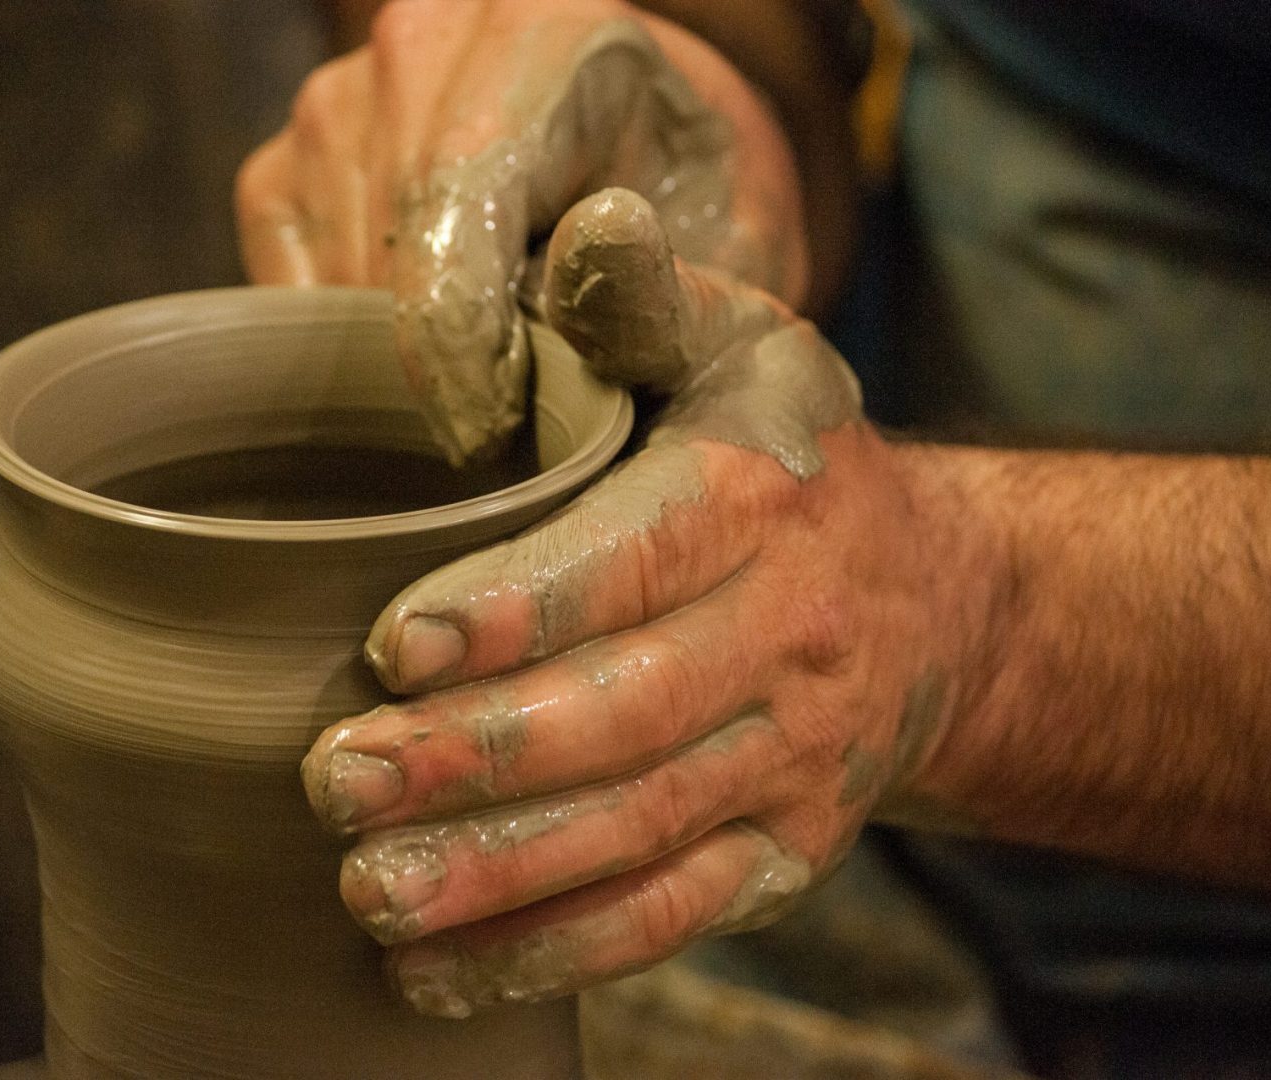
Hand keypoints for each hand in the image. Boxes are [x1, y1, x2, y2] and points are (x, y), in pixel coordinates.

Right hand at [236, 0, 806, 461]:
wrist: (651, 157)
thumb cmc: (700, 213)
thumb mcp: (736, 255)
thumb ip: (665, 291)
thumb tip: (578, 270)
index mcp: (551, 30)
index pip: (456, 193)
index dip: (459, 342)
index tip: (488, 443)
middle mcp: (427, 40)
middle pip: (382, 239)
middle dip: (430, 369)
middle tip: (501, 445)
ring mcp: (341, 96)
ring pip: (327, 274)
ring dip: (393, 363)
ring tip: (482, 394)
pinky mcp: (288, 161)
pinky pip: (285, 286)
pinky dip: (346, 348)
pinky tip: (423, 360)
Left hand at [300, 189, 953, 1016]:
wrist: (935, 601)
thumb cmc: (787, 456)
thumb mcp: (740, 347)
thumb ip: (646, 301)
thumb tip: (585, 225)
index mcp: (764, 502)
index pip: (636, 561)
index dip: (517, 609)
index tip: (389, 645)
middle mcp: (792, 642)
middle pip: (628, 718)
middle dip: (478, 760)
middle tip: (335, 781)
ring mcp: (794, 765)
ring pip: (643, 835)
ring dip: (501, 877)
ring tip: (368, 895)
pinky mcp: (784, 856)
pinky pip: (672, 919)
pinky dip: (555, 952)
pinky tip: (438, 971)